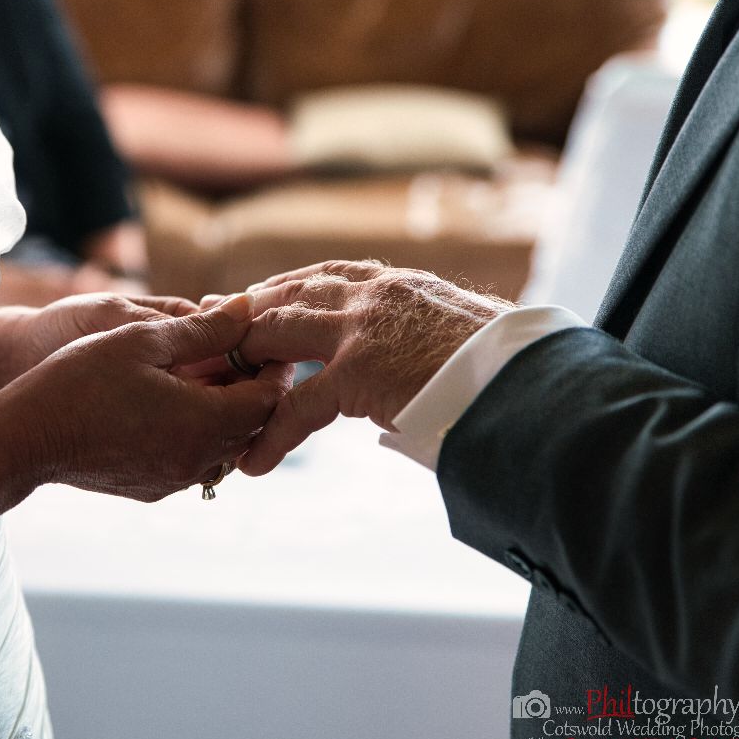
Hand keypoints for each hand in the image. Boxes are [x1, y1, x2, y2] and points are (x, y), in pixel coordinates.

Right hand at [0, 293, 291, 501]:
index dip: (276, 368)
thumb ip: (203, 329)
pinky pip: (197, 462)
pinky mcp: (153, 489)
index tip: (266, 342)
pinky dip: (201, 435)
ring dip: (228, 414)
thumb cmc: (79, 381)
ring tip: (209, 379)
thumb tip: (248, 310)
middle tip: (243, 355)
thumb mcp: (142, 340)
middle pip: (253, 426)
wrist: (25, 439)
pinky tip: (176, 407)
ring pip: (227, 448)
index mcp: (204, 422)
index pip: (269, 398)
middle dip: (255, 390)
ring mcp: (176, 480)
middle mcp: (199, 460)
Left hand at [233, 260, 513, 474]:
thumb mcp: (452, 334)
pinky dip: (272, 437)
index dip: (279, 289)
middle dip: (242, 316)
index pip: (320, 276)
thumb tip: (407, 364)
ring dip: (241, 368)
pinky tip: (254, 462)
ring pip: (278, 338)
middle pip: (285, 297)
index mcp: (393, 283)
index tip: (250, 300)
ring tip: (213, 394)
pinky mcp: (359, 372)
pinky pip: (298, 407)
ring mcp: (360, 330)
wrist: (531, 380)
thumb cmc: (505, 365)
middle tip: (207, 329)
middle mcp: (371, 294)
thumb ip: (417, 337)